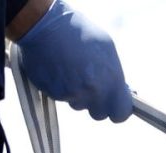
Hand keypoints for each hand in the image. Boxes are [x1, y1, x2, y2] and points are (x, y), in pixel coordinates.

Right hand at [17, 3, 131, 121]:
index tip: (115, 105)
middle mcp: (92, 92)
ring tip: (72, 71)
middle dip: (96, 103)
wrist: (44, 25)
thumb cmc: (78, 32)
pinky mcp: (53, 93)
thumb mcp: (107, 49)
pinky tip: (59, 70)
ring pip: (78, 105)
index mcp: (111, 81)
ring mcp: (71, 94)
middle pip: (98, 113)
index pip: (120, 114)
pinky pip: (61, 98)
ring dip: (77, 94)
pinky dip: (61, 88)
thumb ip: (115, 75)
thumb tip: (121, 90)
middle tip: (91, 85)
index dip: (118, 111)